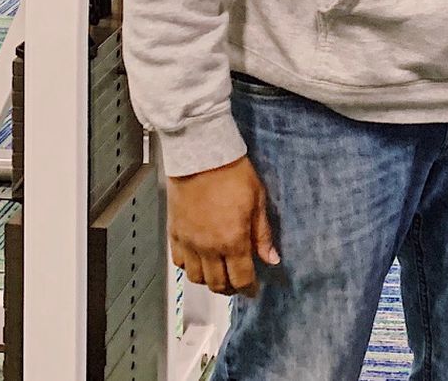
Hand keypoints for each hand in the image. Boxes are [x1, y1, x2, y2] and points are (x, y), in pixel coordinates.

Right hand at [167, 156, 279, 296]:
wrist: (202, 157)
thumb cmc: (232, 173)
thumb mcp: (257, 201)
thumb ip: (263, 234)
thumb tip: (272, 258)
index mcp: (232, 240)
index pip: (241, 278)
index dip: (249, 289)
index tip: (253, 290)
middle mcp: (208, 247)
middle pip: (217, 284)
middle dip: (230, 288)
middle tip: (238, 284)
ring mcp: (189, 243)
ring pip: (196, 278)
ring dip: (209, 281)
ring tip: (220, 273)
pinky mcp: (175, 234)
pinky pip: (179, 262)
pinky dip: (189, 267)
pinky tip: (199, 260)